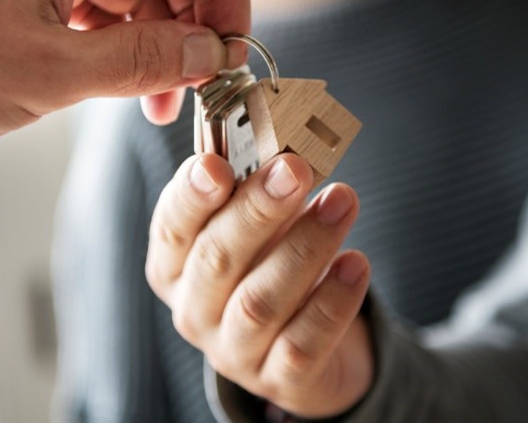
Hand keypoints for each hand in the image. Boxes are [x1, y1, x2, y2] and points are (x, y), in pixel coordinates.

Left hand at [0, 0, 249, 145]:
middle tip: (202, 85)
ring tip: (160, 102)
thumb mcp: (54, 71)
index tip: (233, 49)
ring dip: (155, 44)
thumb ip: (145, 61)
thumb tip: (209, 55)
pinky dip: (117, 45)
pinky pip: (94, 7)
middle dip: (190, 25)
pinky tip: (124, 88)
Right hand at [146, 153, 373, 417]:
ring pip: (261, 302)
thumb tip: (286, 148)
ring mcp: (233, 350)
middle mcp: (195, 310)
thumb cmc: (268, 268)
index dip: (191, 196)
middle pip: (217, 260)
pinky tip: (356, 263)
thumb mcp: (253, 228)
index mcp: (175, 265)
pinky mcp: (279, 379)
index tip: (216, 165)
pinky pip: (303, 343)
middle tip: (294, 169)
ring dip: (304, 247)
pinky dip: (332, 301)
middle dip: (257, 210)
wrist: (301, 347)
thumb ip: (257, 191)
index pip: (172, 227)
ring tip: (342, 201)